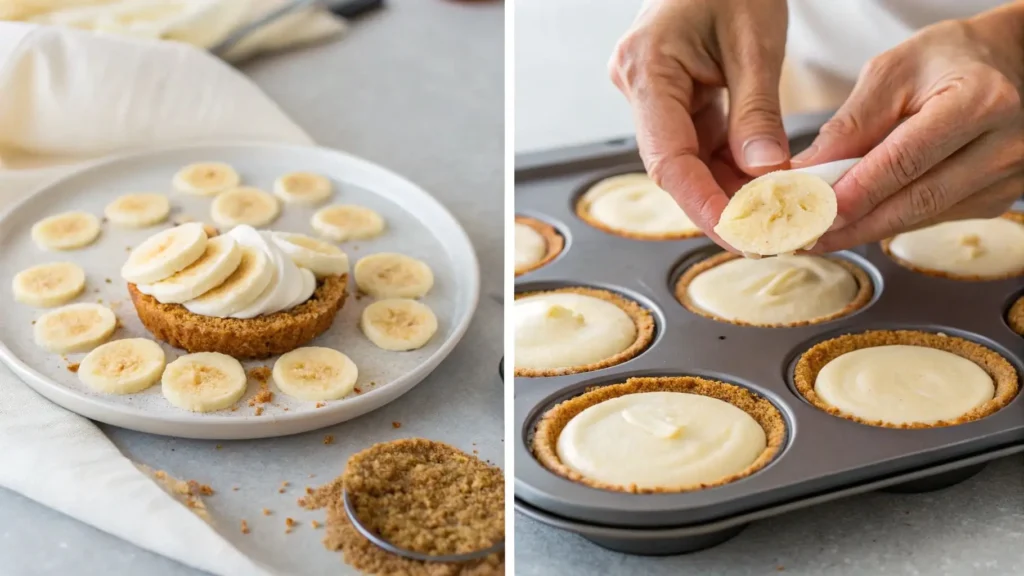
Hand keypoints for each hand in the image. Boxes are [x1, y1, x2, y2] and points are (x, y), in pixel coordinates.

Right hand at [608, 0, 789, 244]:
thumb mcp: (755, 42)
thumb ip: (757, 111)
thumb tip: (766, 173)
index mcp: (647, 69)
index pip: (668, 157)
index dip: (701, 202)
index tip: (738, 232)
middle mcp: (640, 88)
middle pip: (675, 168)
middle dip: (719, 205)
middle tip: (765, 237)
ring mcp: (654, 96)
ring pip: (688, 162)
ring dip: (729, 190)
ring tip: (774, 216)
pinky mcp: (673, 99)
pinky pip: (699, 144)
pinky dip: (731, 167)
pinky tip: (763, 187)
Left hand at [795, 3, 1023, 252]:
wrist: (1010, 61)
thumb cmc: (950, 59)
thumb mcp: (895, 71)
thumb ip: (852, 122)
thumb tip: (809, 170)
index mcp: (980, 102)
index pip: (906, 160)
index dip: (858, 191)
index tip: (817, 212)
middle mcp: (1004, 145)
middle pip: (918, 200)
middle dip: (857, 224)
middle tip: (809, 237)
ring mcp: (1008, 176)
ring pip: (926, 217)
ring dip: (871, 230)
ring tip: (824, 234)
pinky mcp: (1001, 197)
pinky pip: (938, 218)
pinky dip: (896, 221)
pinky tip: (862, 222)